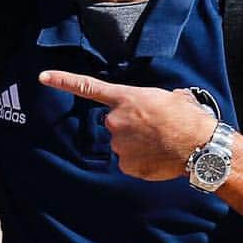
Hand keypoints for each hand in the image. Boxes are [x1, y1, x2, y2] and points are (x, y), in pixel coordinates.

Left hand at [38, 71, 217, 179]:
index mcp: (126, 98)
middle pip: (115, 123)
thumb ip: (149, 100)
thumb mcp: (170, 97)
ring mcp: (119, 145)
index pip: (87, 87)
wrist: (200, 146)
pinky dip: (141, 161)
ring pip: (123, 144)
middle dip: (130, 125)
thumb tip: (155, 107)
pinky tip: (158, 157)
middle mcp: (115, 121)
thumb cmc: (188, 118)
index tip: (43, 77)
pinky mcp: (126, 165)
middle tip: (155, 128)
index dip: (63, 81)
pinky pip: (130, 162)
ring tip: (161, 142)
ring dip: (137, 143)